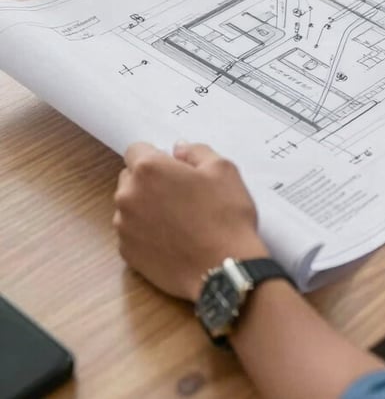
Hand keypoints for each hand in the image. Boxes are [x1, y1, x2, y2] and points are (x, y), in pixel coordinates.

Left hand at [114, 141, 267, 301]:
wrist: (223, 269)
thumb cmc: (225, 215)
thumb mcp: (222, 169)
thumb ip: (195, 151)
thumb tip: (178, 149)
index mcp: (149, 169)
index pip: (136, 149)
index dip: (156, 155)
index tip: (174, 168)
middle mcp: (128, 196)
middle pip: (130, 177)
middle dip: (149, 180)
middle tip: (180, 193)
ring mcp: (124, 227)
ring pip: (130, 206)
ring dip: (146, 206)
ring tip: (178, 219)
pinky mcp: (127, 254)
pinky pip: (132, 233)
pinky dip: (146, 232)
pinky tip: (172, 238)